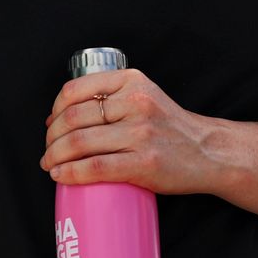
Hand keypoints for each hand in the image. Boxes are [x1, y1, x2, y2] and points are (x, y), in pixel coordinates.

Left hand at [42, 68, 222, 194]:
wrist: (208, 152)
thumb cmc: (171, 127)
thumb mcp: (144, 96)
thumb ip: (111, 97)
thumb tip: (61, 115)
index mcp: (131, 81)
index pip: (75, 90)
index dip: (55, 110)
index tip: (51, 124)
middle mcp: (136, 103)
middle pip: (73, 118)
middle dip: (51, 137)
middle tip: (48, 150)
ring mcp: (141, 134)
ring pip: (80, 142)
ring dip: (55, 156)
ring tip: (50, 164)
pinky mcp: (144, 163)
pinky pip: (96, 167)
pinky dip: (70, 173)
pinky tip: (61, 176)